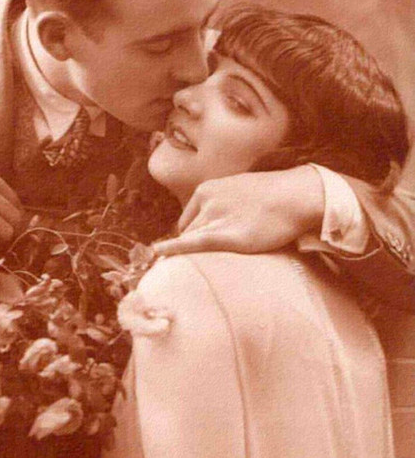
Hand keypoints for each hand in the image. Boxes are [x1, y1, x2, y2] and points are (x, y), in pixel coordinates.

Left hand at [154, 166, 324, 256]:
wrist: (297, 195)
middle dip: (189, 247)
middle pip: (187, 231)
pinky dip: (173, 249)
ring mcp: (215, 216)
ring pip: (191, 240)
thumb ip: (224, 205)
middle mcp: (206, 200)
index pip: (189, 218)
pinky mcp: (226, 234)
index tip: (191, 249)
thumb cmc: (276, 197)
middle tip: (194, 266)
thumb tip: (220, 223)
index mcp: (208, 189)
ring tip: (198, 269)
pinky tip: (159, 254)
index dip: (192, 235)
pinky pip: (192, 243)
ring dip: (192, 254)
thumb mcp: (241, 192)